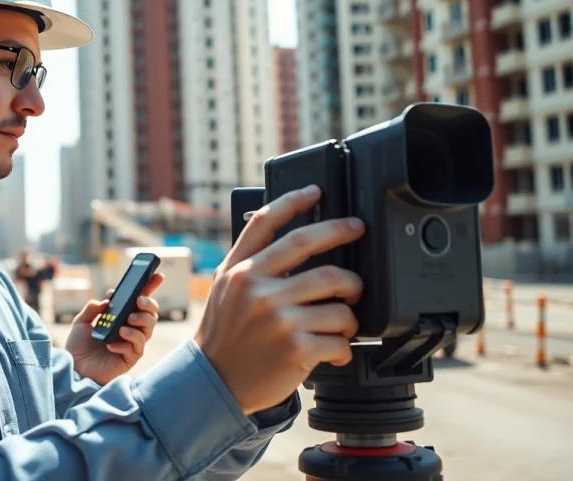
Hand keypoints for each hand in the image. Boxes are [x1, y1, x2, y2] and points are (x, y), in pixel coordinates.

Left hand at [66, 273, 163, 385]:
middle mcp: (130, 328)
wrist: (74, 369)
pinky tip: (112, 343)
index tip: (158, 275)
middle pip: (151, 312)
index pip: (139, 299)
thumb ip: (92, 308)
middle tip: (138, 301)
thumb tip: (107, 300)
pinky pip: (138, 346)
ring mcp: (132, 343)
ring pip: (149, 327)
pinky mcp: (131, 357)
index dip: (150, 287)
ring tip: (126, 321)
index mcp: (120, 316)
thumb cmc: (78, 346)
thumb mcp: (81, 322)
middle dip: (149, 303)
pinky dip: (127, 340)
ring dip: (141, 320)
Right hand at [194, 185, 364, 415]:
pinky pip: (340, 339)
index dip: (293, 200)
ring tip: (344, 321)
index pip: (266, 223)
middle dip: (343, 235)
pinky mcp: (295, 347)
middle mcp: (255, 287)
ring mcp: (276, 317)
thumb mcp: (226, 289)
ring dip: (350, 312)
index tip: (317, 191)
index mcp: (238, 270)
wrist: (214, 382)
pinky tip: (334, 351)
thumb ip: (250, 262)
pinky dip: (344, 347)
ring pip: (338, 299)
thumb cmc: (226, 335)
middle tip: (358, 234)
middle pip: (312, 247)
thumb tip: (289, 238)